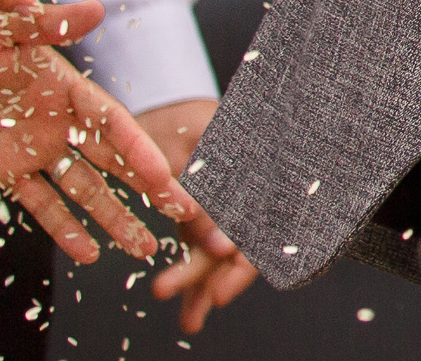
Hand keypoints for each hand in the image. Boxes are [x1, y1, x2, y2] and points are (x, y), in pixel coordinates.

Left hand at [0, 0, 233, 270]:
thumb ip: (47, 27)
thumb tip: (96, 9)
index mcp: (66, 86)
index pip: (112, 123)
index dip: (139, 150)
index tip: (164, 177)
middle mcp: (59, 121)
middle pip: (112, 160)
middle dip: (148, 187)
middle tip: (183, 212)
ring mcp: (34, 148)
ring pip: (83, 190)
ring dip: (114, 218)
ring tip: (143, 248)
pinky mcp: (3, 170)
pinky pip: (39, 205)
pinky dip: (63, 230)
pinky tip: (87, 254)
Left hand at [128, 97, 257, 334]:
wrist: (161, 99)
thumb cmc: (177, 117)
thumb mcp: (184, 153)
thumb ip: (199, 197)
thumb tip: (217, 246)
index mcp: (252, 173)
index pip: (259, 225)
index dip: (244, 262)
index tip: (222, 289)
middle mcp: (244, 192)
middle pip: (238, 242)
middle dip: (216, 277)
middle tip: (196, 305)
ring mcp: (223, 204)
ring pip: (219, 250)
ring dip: (205, 284)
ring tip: (190, 320)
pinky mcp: (202, 211)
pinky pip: (201, 245)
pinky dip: (193, 272)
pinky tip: (189, 305)